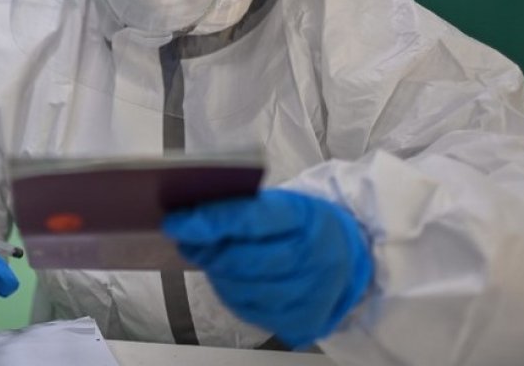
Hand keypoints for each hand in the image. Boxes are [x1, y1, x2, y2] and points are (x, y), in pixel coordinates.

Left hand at [162, 188, 372, 347]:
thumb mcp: (280, 203)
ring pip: (245, 289)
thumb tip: (190, 216)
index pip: (252, 219)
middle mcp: (314, 258)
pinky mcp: (304, 320)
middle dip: (208, 251)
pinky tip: (227, 279)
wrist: (346, 256)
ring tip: (207, 257)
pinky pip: (252, 310)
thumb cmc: (301, 224)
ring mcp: (312, 293)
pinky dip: (231, 293)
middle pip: (246, 261)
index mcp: (306, 218)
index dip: (211, 222)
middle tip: (186, 240)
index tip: (177, 222)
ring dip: (217, 273)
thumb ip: (241, 208)